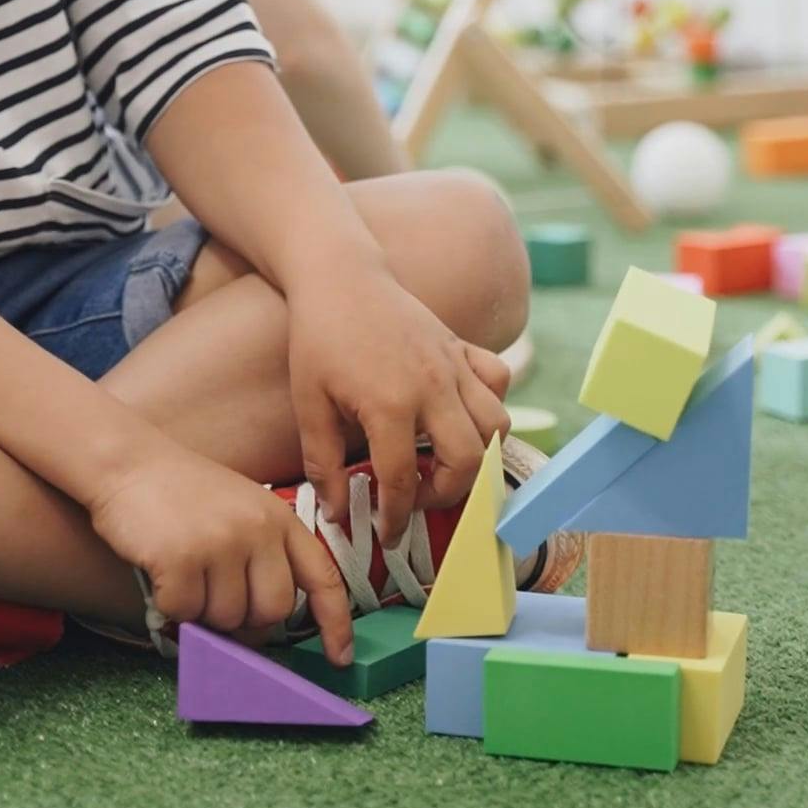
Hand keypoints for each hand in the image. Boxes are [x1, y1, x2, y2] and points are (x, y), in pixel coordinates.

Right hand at [89, 444, 353, 665]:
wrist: (128, 463)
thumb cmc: (182, 494)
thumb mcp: (241, 511)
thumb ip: (261, 557)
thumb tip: (260, 624)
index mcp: (280, 519)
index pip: (322, 578)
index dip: (336, 623)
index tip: (340, 658)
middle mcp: (258, 529)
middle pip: (272, 611)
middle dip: (245, 621)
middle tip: (215, 601)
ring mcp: (222, 543)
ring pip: (226, 618)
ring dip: (202, 611)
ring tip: (184, 574)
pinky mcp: (182, 558)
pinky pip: (184, 613)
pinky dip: (170, 606)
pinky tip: (161, 574)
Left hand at [287, 264, 510, 546]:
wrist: (340, 274)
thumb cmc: (318, 338)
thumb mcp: (310, 405)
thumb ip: (324, 464)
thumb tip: (337, 514)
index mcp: (390, 405)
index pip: (404, 480)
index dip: (395, 516)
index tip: (386, 532)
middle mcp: (433, 387)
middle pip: (467, 462)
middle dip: (447, 494)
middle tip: (416, 498)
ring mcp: (453, 365)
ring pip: (495, 426)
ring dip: (476, 455)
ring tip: (442, 462)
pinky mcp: (462, 346)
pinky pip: (498, 382)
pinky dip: (489, 404)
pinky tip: (460, 414)